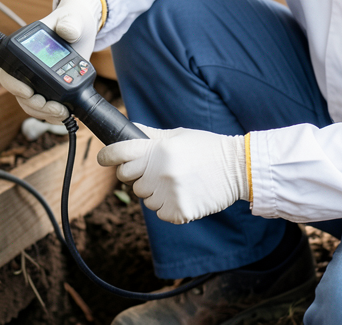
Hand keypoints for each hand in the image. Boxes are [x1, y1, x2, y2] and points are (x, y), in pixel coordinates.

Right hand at [0, 0, 102, 123]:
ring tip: (63, 113)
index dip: (14, 85)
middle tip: (55, 107)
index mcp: (24, 51)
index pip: (8, 72)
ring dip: (44, 113)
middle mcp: (27, 69)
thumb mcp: (72, 20)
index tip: (29, 92)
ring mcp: (38, 81)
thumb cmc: (72, 21)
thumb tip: (67, 31)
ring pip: (31, 105)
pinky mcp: (52, 89)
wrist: (83, 31)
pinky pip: (44, 108)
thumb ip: (69, 24)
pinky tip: (66, 116)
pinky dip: (53, 116)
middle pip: (19, 95)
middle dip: (35, 105)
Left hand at [97, 125, 248, 223]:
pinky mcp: (179, 212)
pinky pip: (160, 212)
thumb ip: (150, 135)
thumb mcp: (178, 135)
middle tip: (157, 170)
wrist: (238, 169)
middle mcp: (161, 171)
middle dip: (137, 175)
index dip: (108, 155)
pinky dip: (168, 206)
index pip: (120, 152)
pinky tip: (185, 194)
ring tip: (178, 181)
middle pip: (128, 179)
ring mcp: (169, 193)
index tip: (104, 158)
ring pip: (144, 198)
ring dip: (155, 192)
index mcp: (160, 149)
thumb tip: (127, 128)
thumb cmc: (208, 148)